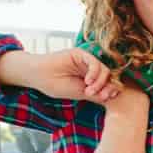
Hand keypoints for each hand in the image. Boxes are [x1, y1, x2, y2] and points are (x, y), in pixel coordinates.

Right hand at [0, 47, 121, 102]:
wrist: (39, 77)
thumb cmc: (57, 86)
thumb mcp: (80, 93)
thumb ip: (96, 94)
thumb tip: (113, 97)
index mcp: (92, 79)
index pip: (109, 83)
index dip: (112, 90)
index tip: (107, 98)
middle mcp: (91, 69)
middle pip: (109, 77)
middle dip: (108, 87)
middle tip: (102, 96)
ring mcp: (86, 61)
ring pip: (104, 70)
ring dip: (100, 82)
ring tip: (89, 90)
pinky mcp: (80, 54)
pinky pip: (94, 62)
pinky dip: (94, 73)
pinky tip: (87, 81)